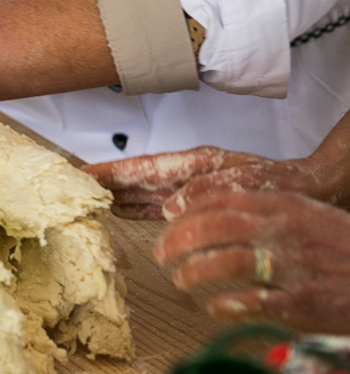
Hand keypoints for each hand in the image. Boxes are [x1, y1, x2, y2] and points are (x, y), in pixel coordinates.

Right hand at [82, 147, 320, 219]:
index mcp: (191, 163)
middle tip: (70, 186)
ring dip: (114, 193)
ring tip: (85, 198)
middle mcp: (183, 175)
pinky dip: (133, 206)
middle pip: (133, 177)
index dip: (110, 171)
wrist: (304, 189)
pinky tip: (119, 210)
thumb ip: (204, 190)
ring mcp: (187, 188)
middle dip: (102, 180)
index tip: (80, 173)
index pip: (141, 167)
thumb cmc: (275, 184)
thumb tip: (171, 206)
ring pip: (141, 190)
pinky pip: (155, 204)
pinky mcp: (193, 203)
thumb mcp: (241, 183)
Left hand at [154, 191, 349, 333]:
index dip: (187, 210)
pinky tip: (213, 306)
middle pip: (215, 228)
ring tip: (180, 279)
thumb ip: (260, 209)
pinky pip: (251, 301)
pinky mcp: (300, 301)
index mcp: (282, 205)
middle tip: (160, 252)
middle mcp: (283, 231)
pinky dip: (226, 304)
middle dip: (178, 239)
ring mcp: (291, 266)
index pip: (221, 199)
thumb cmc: (338, 244)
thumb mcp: (302, 212)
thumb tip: (208, 212)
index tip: (166, 220)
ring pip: (227, 262)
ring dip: (194, 271)